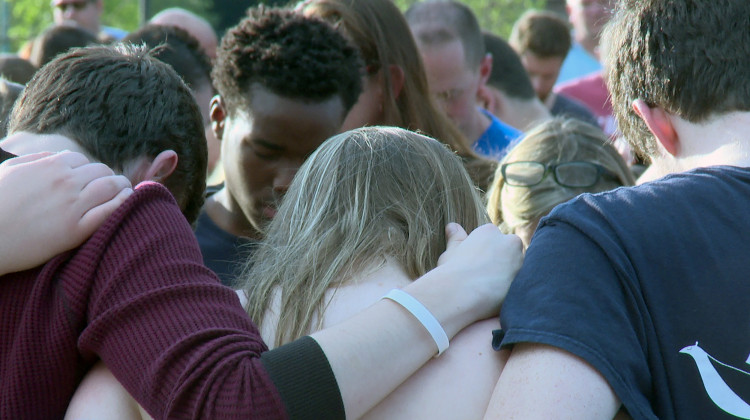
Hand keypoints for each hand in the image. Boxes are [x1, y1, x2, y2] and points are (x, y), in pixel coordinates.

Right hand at [0, 151, 132, 274]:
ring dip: (122, 187)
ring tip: (125, 191)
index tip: (90, 179)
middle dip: (108, 177)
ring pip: (112, 187)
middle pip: (102, 172)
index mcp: (50, 166)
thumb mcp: (9, 171)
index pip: (84, 160)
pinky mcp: (76, 230)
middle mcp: (65, 183)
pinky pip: (110, 211)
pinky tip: (129, 202)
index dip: (89, 170)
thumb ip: (35, 160)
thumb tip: (57, 157)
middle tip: (112, 186)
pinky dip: (124, 203)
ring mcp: (72, 206)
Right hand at [405, 223, 523, 336]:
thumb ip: (455, 238)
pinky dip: (512, 289)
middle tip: (486, 277)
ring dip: (509, 276)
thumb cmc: (453, 271)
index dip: (485, 253)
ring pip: (518, 267)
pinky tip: (498, 297)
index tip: (476, 265)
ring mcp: (519, 261)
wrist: (462, 294)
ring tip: (491, 289)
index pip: (493, 238)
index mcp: (490, 231)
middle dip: (502, 261)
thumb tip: (452, 226)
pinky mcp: (526, 281)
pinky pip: (521, 284)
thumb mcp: (451, 252)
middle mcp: (509, 242)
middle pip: (510, 250)